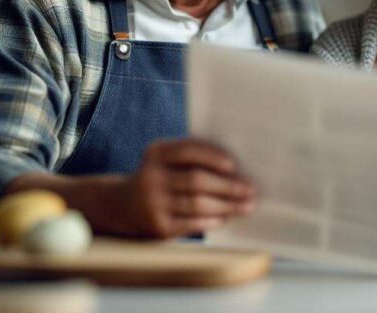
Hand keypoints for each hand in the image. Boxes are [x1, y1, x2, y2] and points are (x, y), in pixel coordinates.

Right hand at [123, 139, 255, 237]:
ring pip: (198, 203)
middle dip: (228, 186)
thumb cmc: (163, 178)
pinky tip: (225, 218)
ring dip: (227, 205)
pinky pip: (192, 223)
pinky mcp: (158, 226)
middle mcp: (151, 177)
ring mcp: (152, 203)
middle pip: (197, 180)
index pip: (187, 151)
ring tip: (246, 206)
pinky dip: (212, 220)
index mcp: (157, 153)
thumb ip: (194, 158)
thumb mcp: (168, 162)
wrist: (126, 207)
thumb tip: (238, 170)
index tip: (233, 166)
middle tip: (250, 190)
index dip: (212, 157)